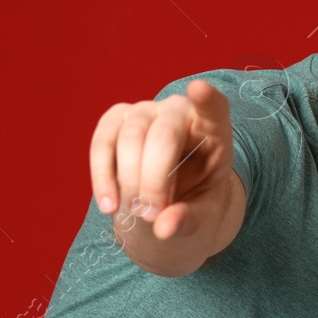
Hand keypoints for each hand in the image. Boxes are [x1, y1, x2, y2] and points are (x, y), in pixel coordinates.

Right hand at [89, 79, 231, 240]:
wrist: (164, 203)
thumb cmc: (192, 204)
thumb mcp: (202, 218)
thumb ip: (189, 221)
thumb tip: (164, 228)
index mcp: (214, 131)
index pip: (215, 109)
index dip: (207, 100)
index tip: (199, 90)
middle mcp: (180, 111)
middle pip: (164, 135)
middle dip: (154, 181)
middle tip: (151, 216)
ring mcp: (146, 111)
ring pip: (130, 137)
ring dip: (129, 182)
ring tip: (137, 214)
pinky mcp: (116, 120)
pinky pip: (102, 142)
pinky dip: (103, 177)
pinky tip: (109, 206)